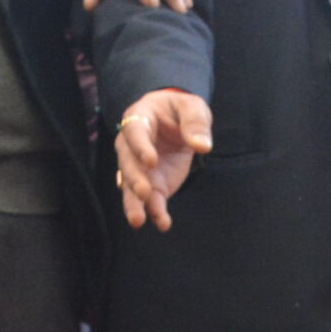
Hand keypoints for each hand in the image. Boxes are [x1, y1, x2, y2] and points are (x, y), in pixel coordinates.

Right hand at [116, 88, 214, 230]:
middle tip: (143, 193)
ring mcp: (139, 168)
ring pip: (131, 187)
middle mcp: (131, 145)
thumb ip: (196, 122)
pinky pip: (151, 201)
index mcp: (139, 119)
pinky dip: (156, 213)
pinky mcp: (152, 185)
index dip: (141, 147)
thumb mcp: (192, 107)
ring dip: (135, 204)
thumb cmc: (181, 110)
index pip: (135, 133)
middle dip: (134, 179)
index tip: (151, 161)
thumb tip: (202, 146)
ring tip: (138, 221)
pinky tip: (163, 224)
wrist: (176, 123)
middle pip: (128, 163)